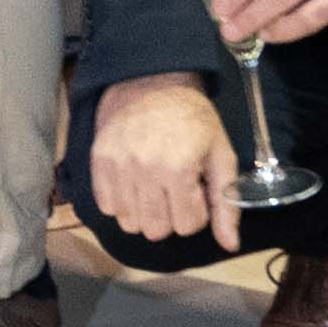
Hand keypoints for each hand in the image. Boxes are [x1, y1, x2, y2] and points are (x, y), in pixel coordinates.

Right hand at [90, 71, 241, 253]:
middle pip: (156, 230)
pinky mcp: (98, 162)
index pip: (188, 226)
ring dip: (145, 212)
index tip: (195, 188)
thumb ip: (226, 203)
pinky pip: (106, 206)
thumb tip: (230, 246)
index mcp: (178, 169)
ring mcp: (117, 167)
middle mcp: (143, 171)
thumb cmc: (193, 118)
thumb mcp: (221, 154)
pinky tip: (134, 183)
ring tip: (154, 187)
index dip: (197, 211)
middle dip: (171, 216)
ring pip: (129, 222)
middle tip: (175, 190)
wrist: (152, 80)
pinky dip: (121, 202)